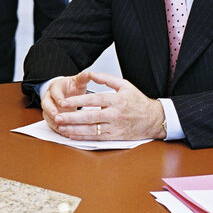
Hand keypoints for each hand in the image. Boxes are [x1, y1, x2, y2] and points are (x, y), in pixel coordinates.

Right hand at [41, 71, 90, 131]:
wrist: (66, 91)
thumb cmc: (72, 86)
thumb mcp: (78, 81)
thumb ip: (83, 77)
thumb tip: (90, 73)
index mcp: (55, 87)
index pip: (54, 92)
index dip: (58, 98)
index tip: (63, 103)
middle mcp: (49, 97)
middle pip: (46, 105)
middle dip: (51, 112)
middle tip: (58, 118)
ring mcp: (49, 108)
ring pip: (47, 116)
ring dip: (53, 122)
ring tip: (62, 128)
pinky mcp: (51, 117)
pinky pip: (51, 123)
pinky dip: (58, 129)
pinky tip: (66, 133)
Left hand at [42, 71, 166, 140]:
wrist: (154, 119)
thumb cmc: (138, 101)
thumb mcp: (124, 85)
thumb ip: (106, 79)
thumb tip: (91, 74)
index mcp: (116, 100)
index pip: (93, 100)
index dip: (77, 102)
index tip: (63, 102)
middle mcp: (115, 114)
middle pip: (90, 117)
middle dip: (71, 118)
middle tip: (57, 117)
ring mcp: (115, 127)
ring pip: (91, 130)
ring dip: (74, 129)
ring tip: (60, 127)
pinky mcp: (115, 137)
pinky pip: (97, 138)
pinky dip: (83, 137)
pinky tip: (72, 135)